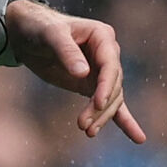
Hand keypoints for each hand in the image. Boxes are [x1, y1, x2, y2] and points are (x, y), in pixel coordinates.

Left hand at [3, 0, 145, 142]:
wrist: (28, 34)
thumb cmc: (40, 27)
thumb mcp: (51, 35)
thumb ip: (67, 52)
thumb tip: (83, 74)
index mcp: (103, 37)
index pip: (111, 66)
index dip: (106, 86)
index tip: (97, 103)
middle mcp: (108, 54)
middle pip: (113, 86)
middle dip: (100, 107)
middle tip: (83, 125)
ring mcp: (101, 71)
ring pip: (111, 99)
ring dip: (102, 116)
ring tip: (87, 131)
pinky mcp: (92, 85)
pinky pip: (111, 104)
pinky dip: (122, 120)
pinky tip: (137, 138)